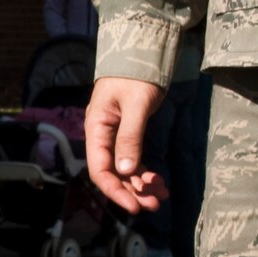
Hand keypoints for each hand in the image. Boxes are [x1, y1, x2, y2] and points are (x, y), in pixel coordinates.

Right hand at [86, 76, 168, 212]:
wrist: (143, 51)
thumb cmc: (137, 74)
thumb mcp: (136, 105)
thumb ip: (130, 137)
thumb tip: (125, 170)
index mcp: (96, 127)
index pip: (100, 168)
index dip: (115, 190)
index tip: (133, 206)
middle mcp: (102, 134)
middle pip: (112, 173)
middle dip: (132, 191)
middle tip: (153, 205)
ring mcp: (115, 135)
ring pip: (124, 169)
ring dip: (141, 185)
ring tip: (161, 196)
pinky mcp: (128, 133)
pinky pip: (133, 160)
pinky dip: (145, 172)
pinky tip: (159, 182)